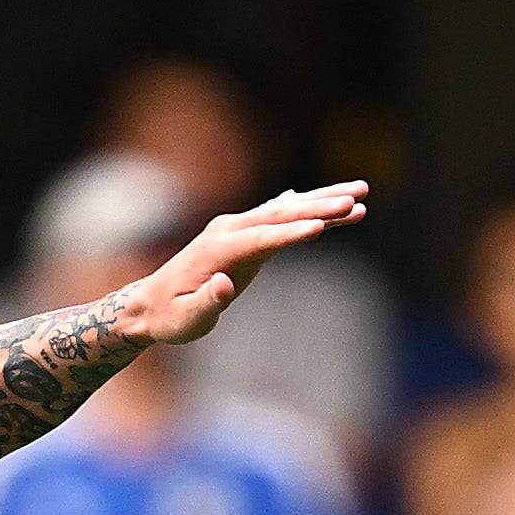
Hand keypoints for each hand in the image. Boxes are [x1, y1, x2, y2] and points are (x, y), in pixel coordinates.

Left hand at [115, 184, 370, 348]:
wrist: (151, 304)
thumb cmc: (170, 318)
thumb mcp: (185, 320)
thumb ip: (207, 303)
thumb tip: (226, 285)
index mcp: (219, 249)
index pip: (263, 237)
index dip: (291, 233)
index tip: (321, 227)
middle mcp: (230, 229)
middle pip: (282, 214)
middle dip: (321, 206)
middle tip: (357, 200)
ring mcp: (238, 227)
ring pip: (287, 208)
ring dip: (325, 199)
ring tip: (363, 194)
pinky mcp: (245, 232)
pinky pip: (283, 217)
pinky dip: (310, 208)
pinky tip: (336, 199)